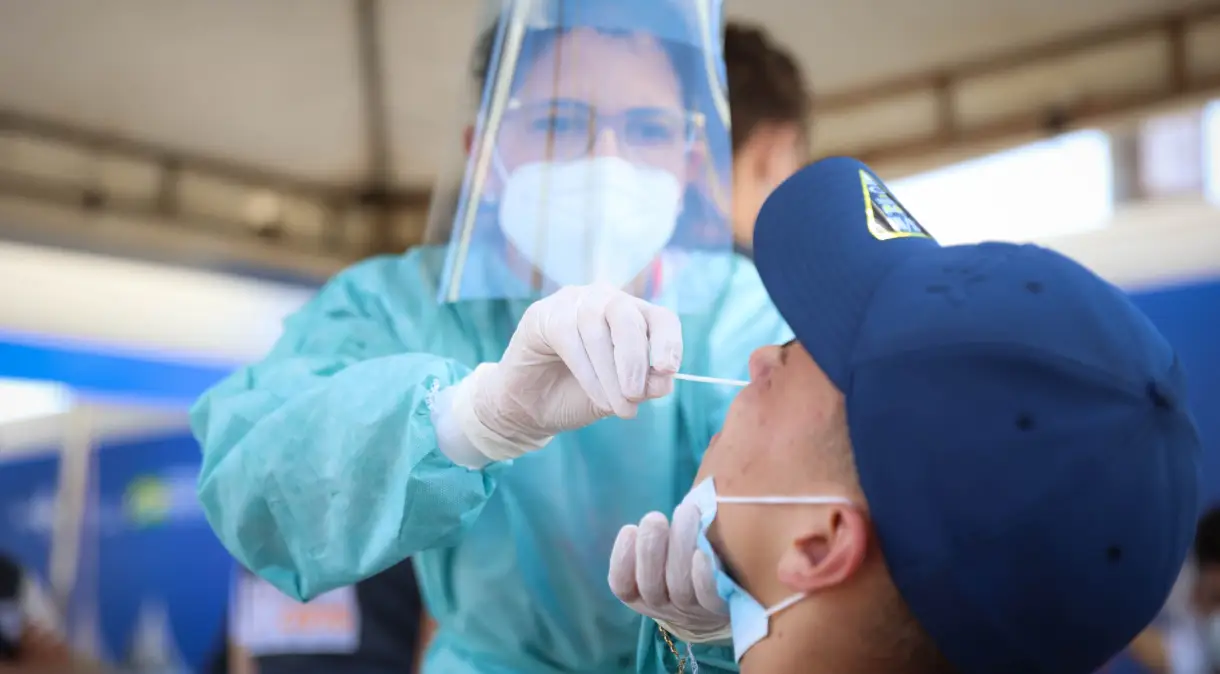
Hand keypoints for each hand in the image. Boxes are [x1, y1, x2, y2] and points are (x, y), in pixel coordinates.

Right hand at [451, 284, 682, 461]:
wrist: (531, 409)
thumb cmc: (579, 395)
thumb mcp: (620, 396)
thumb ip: (645, 386)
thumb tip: (665, 380)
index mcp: (632, 317)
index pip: (660, 318)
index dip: (668, 342)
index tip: (667, 370)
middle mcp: (604, 301)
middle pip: (627, 316)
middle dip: (634, 360)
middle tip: (634, 396)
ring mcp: (572, 302)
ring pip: (597, 328)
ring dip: (609, 373)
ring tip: (614, 406)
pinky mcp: (542, 314)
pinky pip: (569, 336)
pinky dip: (587, 371)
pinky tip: (595, 394)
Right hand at [609, 501, 729, 643]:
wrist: (722, 602)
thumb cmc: (685, 567)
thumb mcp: (663, 557)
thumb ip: (656, 538)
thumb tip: (658, 508)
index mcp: (640, 594)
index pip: (621, 584)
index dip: (622, 559)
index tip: (630, 529)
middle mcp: (662, 606)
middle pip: (649, 585)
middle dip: (650, 548)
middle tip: (655, 518)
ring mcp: (690, 611)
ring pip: (679, 586)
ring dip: (680, 548)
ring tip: (686, 513)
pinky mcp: (717, 609)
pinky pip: (708, 596)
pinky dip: (703, 575)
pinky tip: (702, 550)